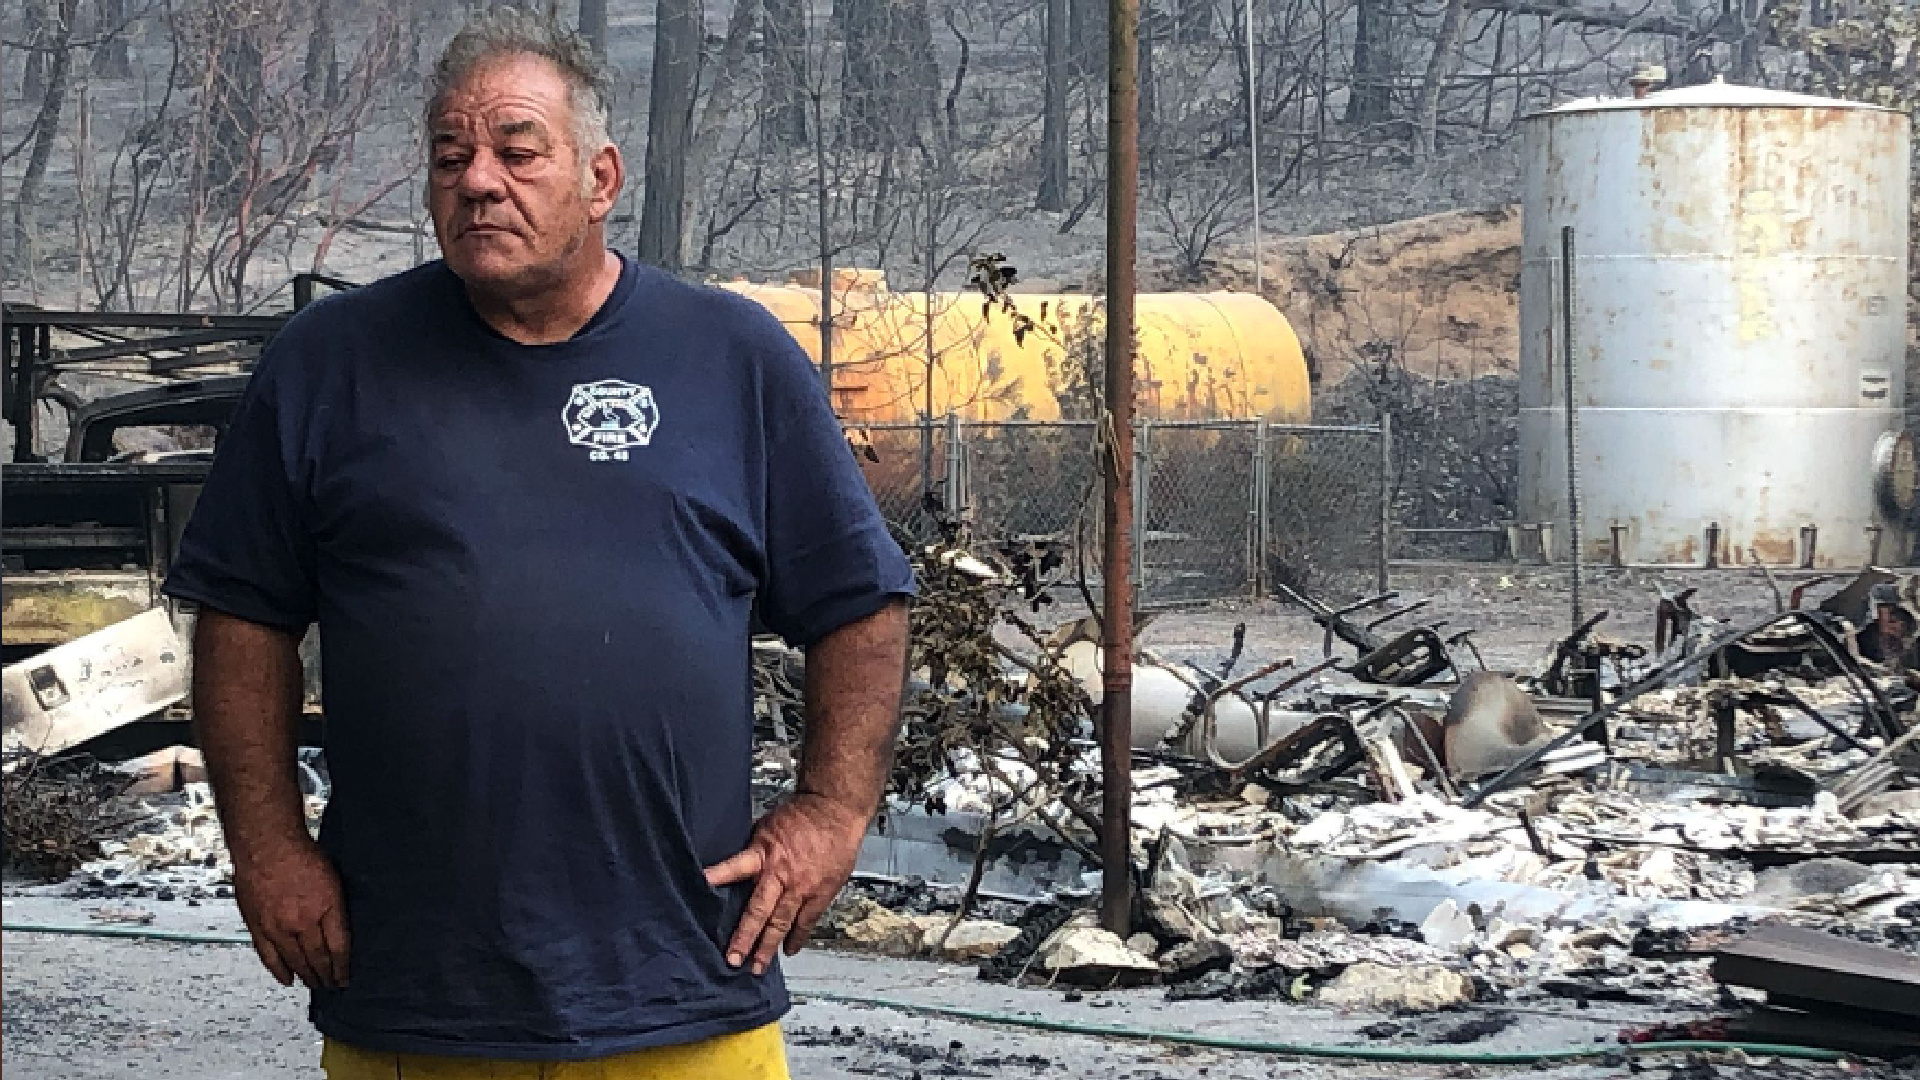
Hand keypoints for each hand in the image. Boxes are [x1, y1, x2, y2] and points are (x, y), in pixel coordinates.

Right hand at [232, 835, 349, 989]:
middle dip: (326, 976)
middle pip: (317, 958)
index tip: (346, 978)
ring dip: (306, 976)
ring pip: (295, 961)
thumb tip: (342, 928)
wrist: (265, 844)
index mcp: (326, 908)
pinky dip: (279, 971)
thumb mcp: (334, 878)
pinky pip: (269, 956)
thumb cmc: (301, 853)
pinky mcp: (258, 926)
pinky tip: (287, 980)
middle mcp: (302, 922)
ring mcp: (278, 927)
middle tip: (332, 987)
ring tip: (314, 986)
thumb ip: (336, 906)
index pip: (339, 947)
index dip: (343, 967)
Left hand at [704, 793, 868, 974]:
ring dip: (769, 946)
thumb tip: (737, 869)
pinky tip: (789, 950)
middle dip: (745, 938)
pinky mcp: (821, 893)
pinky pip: (807, 921)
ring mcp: (802, 888)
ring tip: (758, 967)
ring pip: (782, 923)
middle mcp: (782, 875)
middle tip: (733, 959)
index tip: (701, 888)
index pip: (735, 868)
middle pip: (759, 911)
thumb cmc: (802, 815)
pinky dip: (798, 937)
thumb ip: (754, 852)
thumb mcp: (766, 827)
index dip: (718, 877)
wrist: (835, 810)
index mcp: (764, 854)